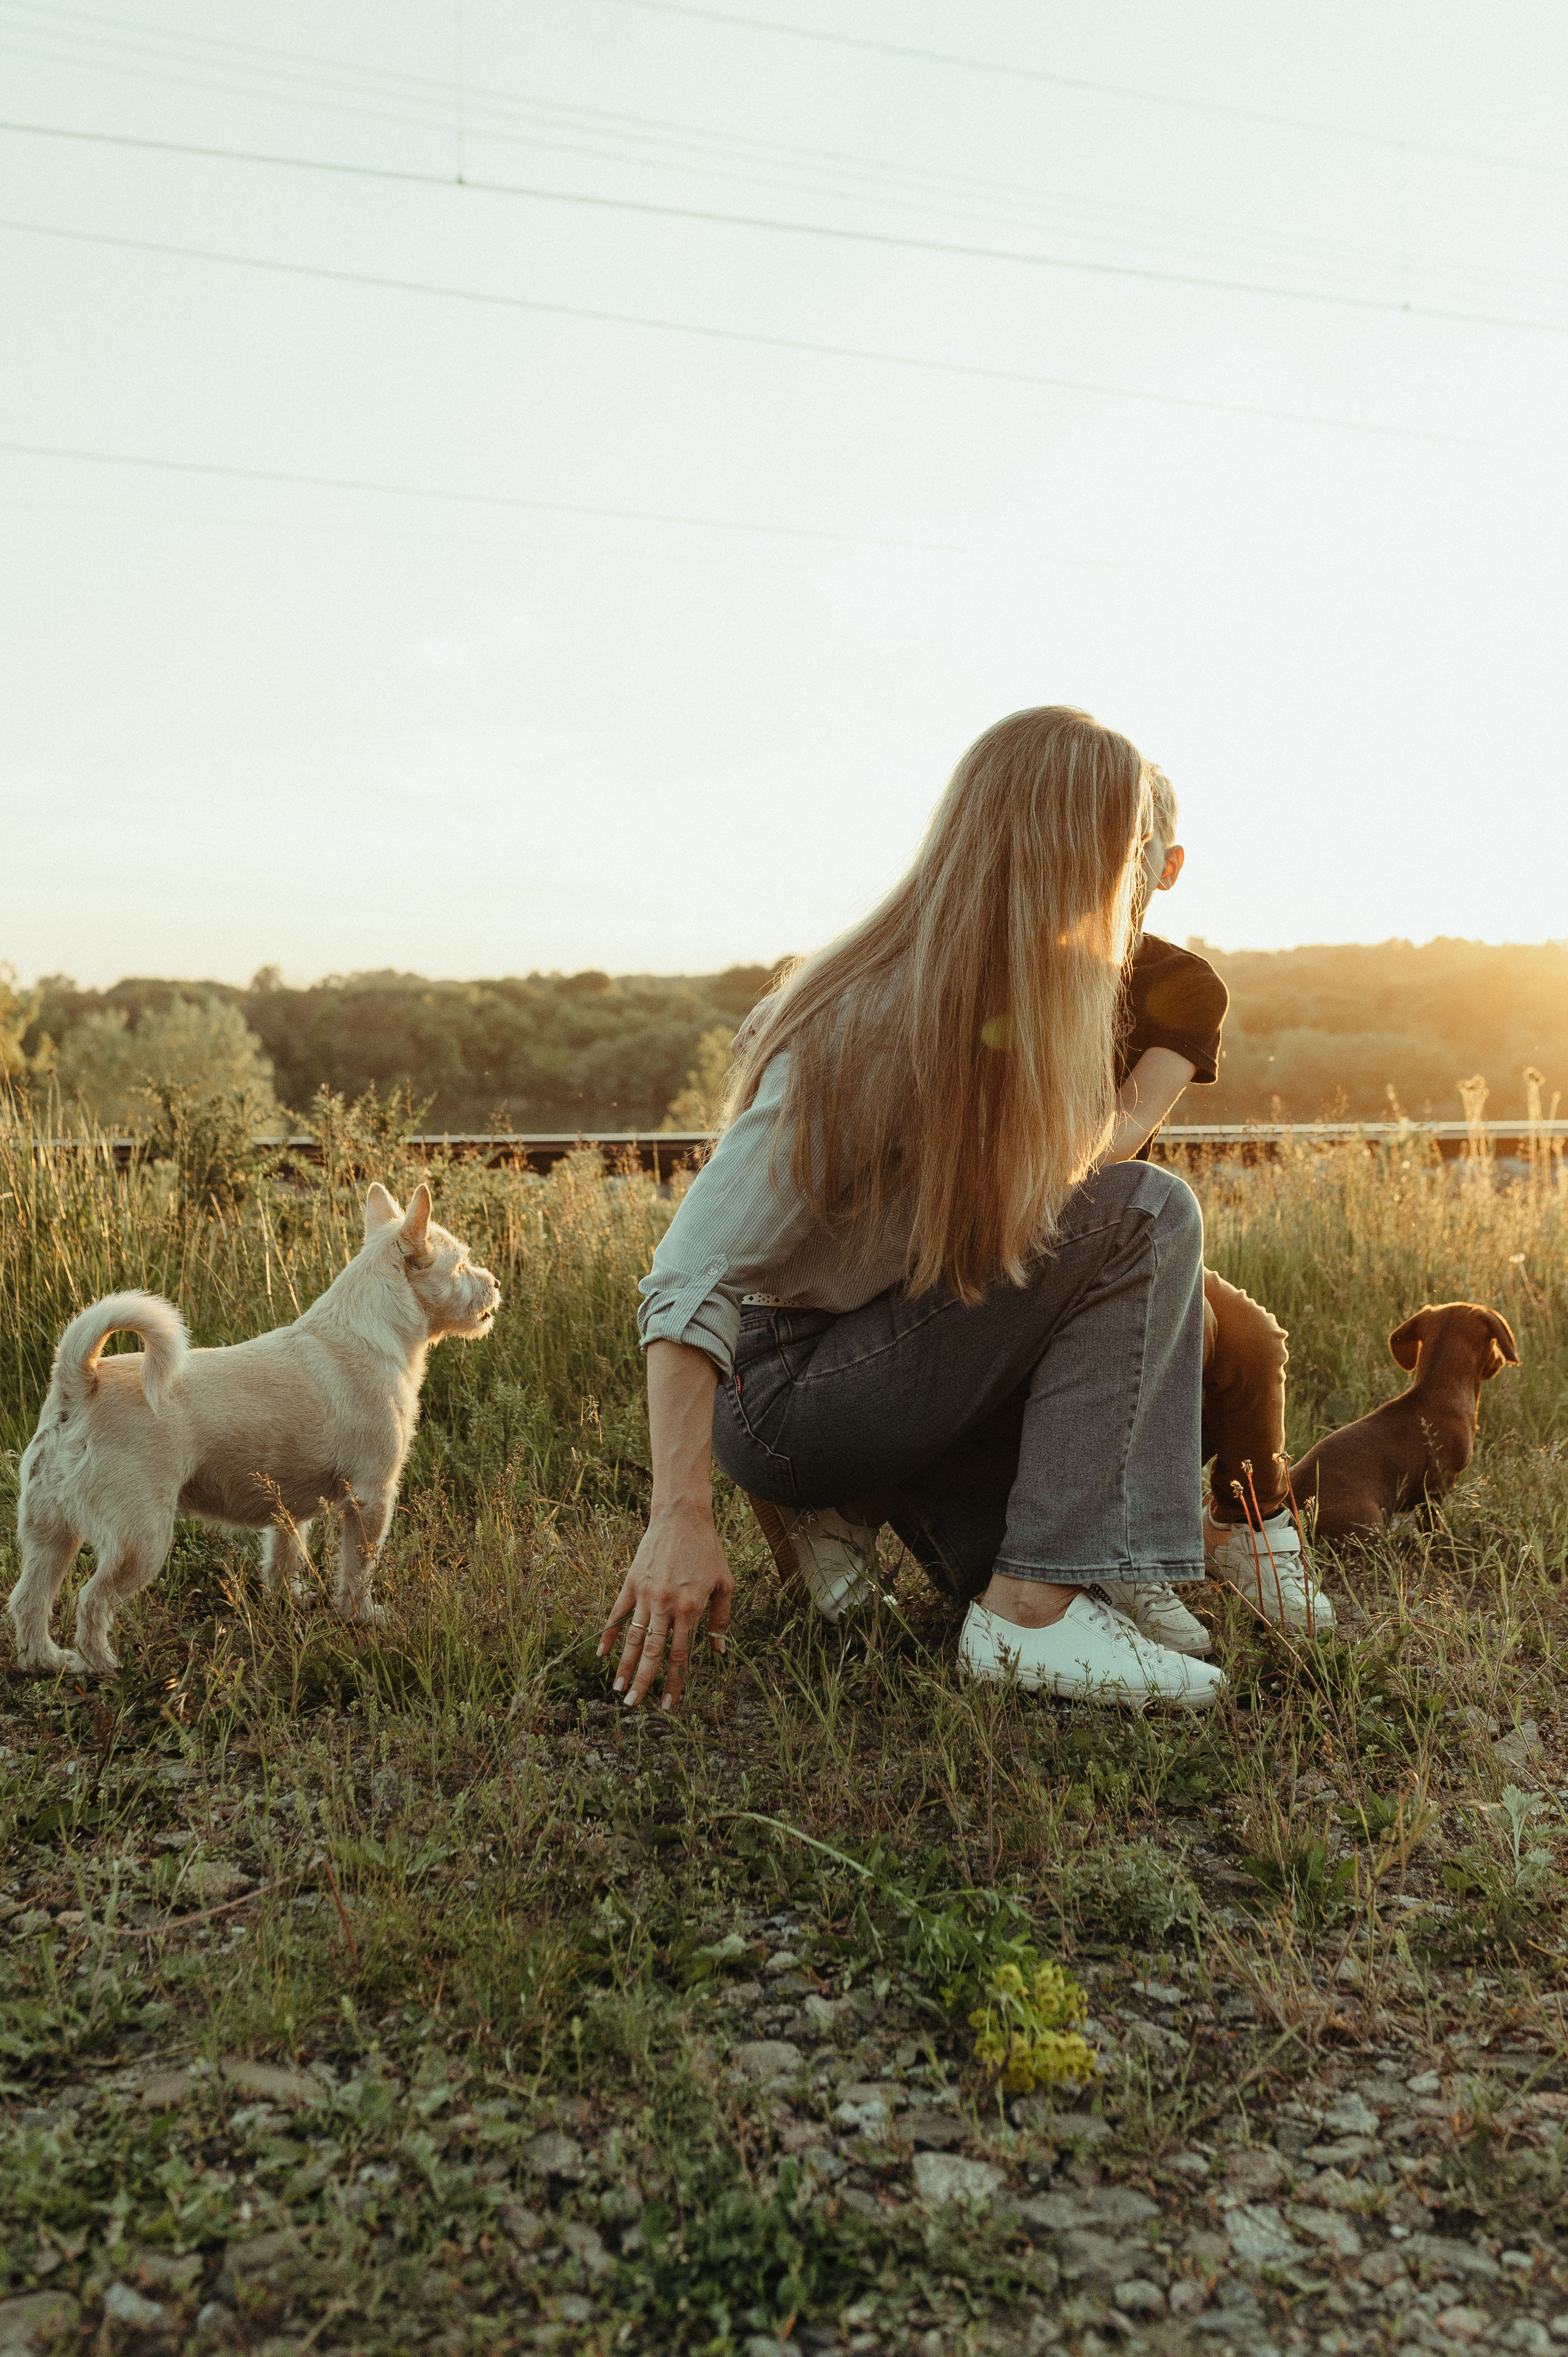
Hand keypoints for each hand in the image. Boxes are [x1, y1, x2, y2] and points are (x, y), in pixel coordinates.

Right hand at [598, 1497, 733, 1709]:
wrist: (682, 1516)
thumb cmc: (708, 1550)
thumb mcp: (724, 1583)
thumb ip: (721, 1619)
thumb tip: (719, 1651)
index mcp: (691, 1608)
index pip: (680, 1654)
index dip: (674, 1681)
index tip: (668, 1703)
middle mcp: (666, 1605)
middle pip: (653, 1652)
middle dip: (644, 1682)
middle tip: (634, 1705)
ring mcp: (646, 1594)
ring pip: (633, 1638)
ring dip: (625, 1665)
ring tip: (617, 1689)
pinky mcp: (631, 1583)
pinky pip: (617, 1614)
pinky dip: (609, 1635)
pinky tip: (602, 1654)